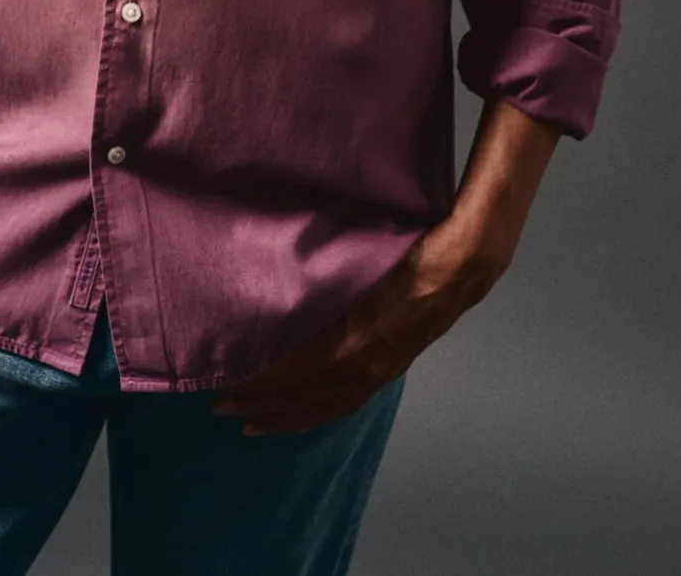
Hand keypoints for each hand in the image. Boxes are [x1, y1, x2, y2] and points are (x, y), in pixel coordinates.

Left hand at [209, 216, 506, 435]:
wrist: (459, 268)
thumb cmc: (403, 255)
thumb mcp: (355, 267)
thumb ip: (318, 284)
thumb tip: (270, 284)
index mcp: (350, 342)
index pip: (292, 374)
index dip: (257, 386)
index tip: (222, 387)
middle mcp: (362, 366)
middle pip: (303, 400)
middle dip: (261, 407)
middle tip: (221, 409)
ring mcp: (378, 372)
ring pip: (324, 408)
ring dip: (287, 418)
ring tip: (253, 424)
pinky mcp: (389, 370)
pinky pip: (347, 403)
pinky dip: (319, 414)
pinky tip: (304, 414)